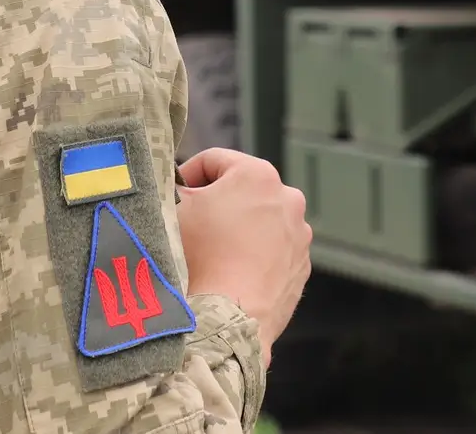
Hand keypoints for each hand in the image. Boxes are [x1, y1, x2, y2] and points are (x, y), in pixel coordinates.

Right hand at [175, 148, 311, 365]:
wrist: (229, 316)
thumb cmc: (200, 257)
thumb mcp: (174, 210)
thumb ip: (175, 188)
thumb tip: (178, 189)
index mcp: (257, 174)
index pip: (214, 160)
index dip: (187, 176)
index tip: (175, 196)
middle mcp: (287, 198)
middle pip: (242, 189)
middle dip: (217, 202)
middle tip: (193, 224)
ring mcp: (299, 234)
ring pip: (260, 220)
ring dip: (238, 228)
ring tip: (214, 253)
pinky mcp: (301, 265)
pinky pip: (273, 250)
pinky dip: (255, 255)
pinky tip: (233, 272)